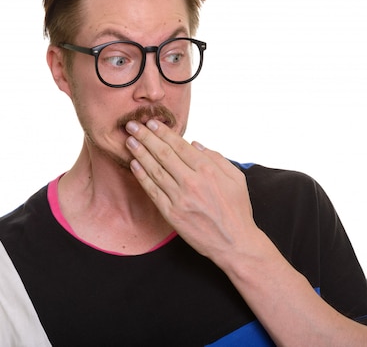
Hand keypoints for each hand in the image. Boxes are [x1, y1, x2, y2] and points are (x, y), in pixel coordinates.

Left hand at [125, 119, 257, 261]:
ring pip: (155, 170)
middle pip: (163, 153)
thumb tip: (195, 144)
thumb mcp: (236, 178)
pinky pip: (153, 191)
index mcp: (208, 170)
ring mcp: (180, 198)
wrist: (234, 243)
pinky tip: (134, 164)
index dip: (164, 132)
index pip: (180, 145)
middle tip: (133, 125)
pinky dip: (142, 176)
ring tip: (129, 141)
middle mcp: (192, 181)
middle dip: (146, 137)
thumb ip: (217, 158)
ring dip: (140, 153)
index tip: (152, 122)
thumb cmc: (237, 209)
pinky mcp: (172, 214)